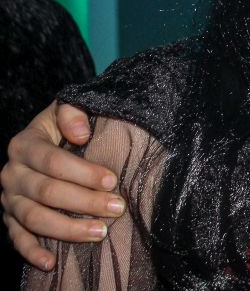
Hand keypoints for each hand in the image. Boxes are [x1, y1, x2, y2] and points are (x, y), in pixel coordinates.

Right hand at [1, 102, 121, 269]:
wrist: (42, 140)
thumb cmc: (63, 125)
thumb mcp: (68, 107)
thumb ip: (73, 112)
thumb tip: (81, 134)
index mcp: (24, 144)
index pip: (54, 162)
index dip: (84, 173)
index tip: (112, 181)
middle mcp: (11, 173)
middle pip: (47, 192)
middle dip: (85, 202)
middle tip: (117, 208)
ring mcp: (8, 198)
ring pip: (34, 218)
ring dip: (68, 229)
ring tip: (101, 232)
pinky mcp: (9, 218)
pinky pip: (17, 238)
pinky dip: (31, 252)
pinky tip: (51, 262)